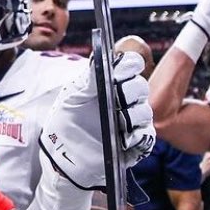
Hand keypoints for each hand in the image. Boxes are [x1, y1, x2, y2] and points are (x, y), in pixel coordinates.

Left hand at [39, 51, 154, 189]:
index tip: (120, 70)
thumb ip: (89, 78)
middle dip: (130, 91)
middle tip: (116, 98)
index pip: (131, 64)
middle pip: (141, 87)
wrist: (62, 153)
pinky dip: (136, 137)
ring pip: (145, 112)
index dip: (130, 64)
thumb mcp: (73, 96)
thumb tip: (99, 56)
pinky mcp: (135, 143)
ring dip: (131, 116)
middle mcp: (125, 99)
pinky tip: (123, 139)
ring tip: (116, 122)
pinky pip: (146, 137)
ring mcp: (132, 121)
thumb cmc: (66, 120)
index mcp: (111, 82)